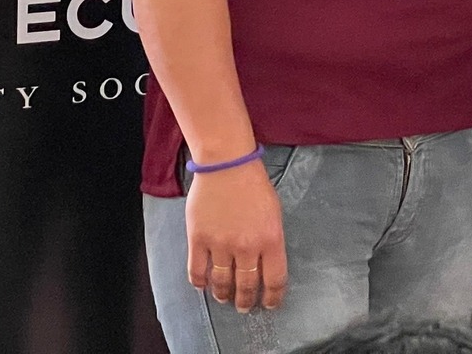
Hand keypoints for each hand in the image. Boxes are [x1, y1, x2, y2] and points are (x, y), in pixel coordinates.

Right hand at [185, 161, 287, 311]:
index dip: (272, 297)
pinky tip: (202, 285)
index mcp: (271, 239)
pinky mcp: (199, 239)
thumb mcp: (274, 212)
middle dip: (245, 301)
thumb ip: (270, 240)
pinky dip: (199, 282)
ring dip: (223, 294)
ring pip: (221, 282)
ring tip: (224, 298)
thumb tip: (265, 264)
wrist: (227, 164)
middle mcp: (246, 246)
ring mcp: (221, 244)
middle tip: (244, 307)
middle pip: (246, 285)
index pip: (274, 280)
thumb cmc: (253, 185)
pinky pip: (197, 271)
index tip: (269, 305)